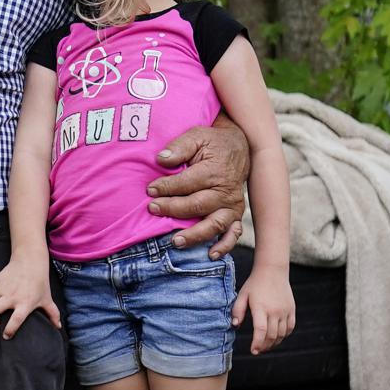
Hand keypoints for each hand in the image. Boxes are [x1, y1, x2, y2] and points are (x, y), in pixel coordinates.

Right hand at [0, 257, 59, 339]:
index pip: (16, 319)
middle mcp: (12, 296)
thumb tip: (58, 327)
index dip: (9, 330)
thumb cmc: (39, 282)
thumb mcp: (47, 299)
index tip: (6, 336)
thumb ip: (53, 314)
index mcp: (26, 302)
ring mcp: (2, 288)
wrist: (30, 261)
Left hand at [150, 122, 250, 256]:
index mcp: (215, 171)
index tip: (150, 190)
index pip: (187, 183)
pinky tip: (211, 254)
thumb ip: (179, 147)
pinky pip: (233, 233)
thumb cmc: (213, 143)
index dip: (166, 187)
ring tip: (175, 241)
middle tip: (153, 208)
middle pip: (197, 205)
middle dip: (173, 208)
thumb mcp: (197, 135)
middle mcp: (225, 191)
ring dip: (195, 235)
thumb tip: (161, 159)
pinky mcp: (235, 215)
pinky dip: (225, 245)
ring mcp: (232, 206)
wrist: (239, 148)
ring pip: (214, 224)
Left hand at [232, 267, 295, 353]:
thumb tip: (235, 326)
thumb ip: (237, 310)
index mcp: (260, 308)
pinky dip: (284, 335)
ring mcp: (285, 310)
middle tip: (258, 350)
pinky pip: (290, 327)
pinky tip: (277, 338)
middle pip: (272, 335)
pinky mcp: (291, 309)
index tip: (253, 350)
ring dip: (274, 343)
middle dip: (264, 346)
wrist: (272, 271)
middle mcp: (274, 311)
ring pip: (282, 334)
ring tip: (266, 346)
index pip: (260, 330)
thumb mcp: (242, 295)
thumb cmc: (254, 284)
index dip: (257, 343)